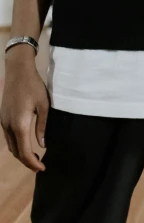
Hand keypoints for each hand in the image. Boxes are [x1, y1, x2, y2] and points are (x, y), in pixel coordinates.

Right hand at [1, 57, 48, 171]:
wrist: (17, 71)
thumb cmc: (34, 86)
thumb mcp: (44, 105)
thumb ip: (42, 127)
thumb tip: (42, 145)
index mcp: (20, 125)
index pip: (24, 152)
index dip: (33, 163)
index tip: (42, 168)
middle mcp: (9, 127)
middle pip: (16, 152)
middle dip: (27, 161)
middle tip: (40, 165)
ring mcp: (3, 122)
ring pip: (10, 146)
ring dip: (21, 154)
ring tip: (34, 155)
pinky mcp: (2, 118)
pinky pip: (8, 138)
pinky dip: (16, 145)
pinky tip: (25, 142)